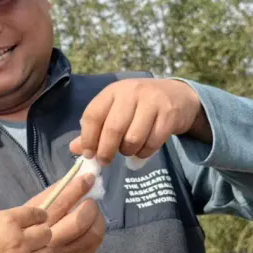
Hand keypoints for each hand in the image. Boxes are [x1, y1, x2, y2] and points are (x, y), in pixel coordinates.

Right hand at [0, 206, 52, 252]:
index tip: (33, 220)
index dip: (37, 215)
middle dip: (39, 232)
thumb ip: (4, 217)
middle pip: (47, 233)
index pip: (38, 214)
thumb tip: (20, 222)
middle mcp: (19, 241)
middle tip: (30, 237)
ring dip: (41, 251)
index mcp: (8, 222)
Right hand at [25, 171, 104, 252]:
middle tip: (90, 201)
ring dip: (97, 219)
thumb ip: (53, 194)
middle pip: (80, 222)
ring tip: (92, 213)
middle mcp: (51, 241)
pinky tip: (91, 226)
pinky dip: (96, 232)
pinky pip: (93, 246)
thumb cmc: (27, 227)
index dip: (77, 188)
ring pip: (92, 236)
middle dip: (90, 207)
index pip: (61, 203)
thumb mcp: (32, 208)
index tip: (89, 177)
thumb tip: (75, 177)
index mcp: (37, 224)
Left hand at [68, 78, 210, 165]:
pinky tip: (143, 150)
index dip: (88, 138)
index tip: (88, 154)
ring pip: (133, 138)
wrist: (177, 96)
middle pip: (113, 129)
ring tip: (128, 151)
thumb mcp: (115, 111)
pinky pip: (152, 142)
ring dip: (127, 152)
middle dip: (106, 151)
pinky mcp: (169, 114)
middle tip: (105, 161)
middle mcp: (131, 92)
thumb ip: (95, 129)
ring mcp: (152, 102)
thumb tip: (75, 149)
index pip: (93, 115)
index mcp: (113, 91)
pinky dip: (145, 153)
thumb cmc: (139, 106)